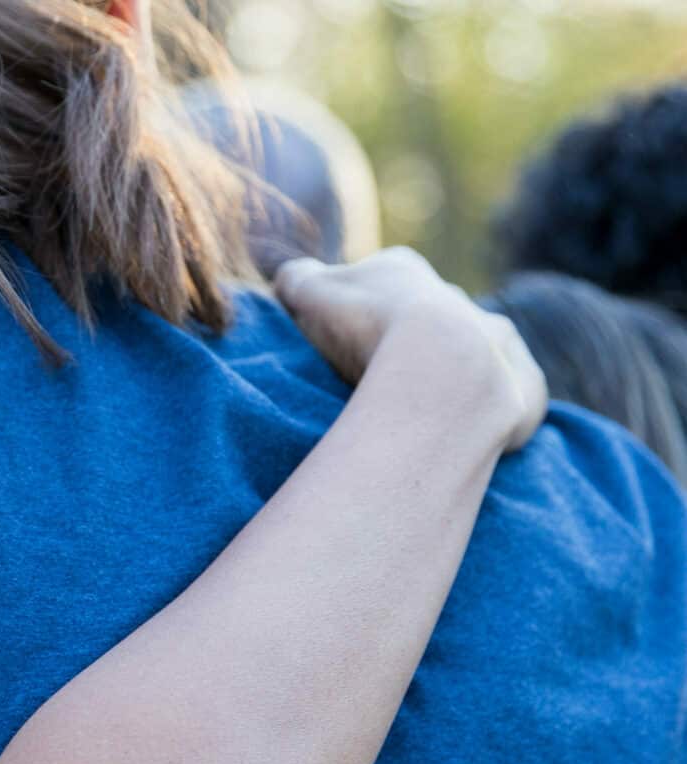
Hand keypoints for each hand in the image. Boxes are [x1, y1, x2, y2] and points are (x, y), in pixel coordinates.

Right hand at [275, 248, 548, 452]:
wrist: (440, 366)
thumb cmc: (366, 327)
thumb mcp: (311, 295)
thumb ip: (298, 281)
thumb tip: (291, 280)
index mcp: (402, 272)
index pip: (374, 285)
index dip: (352, 312)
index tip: (337, 341)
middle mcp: (458, 302)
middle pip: (425, 322)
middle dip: (405, 348)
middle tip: (375, 385)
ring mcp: (497, 343)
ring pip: (471, 361)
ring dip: (449, 383)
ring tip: (417, 419)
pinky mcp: (522, 391)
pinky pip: (506, 404)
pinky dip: (486, 420)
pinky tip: (462, 441)